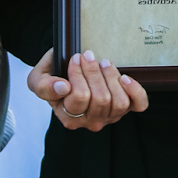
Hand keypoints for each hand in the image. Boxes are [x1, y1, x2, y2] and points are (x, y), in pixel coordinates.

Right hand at [28, 48, 148, 131]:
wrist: (68, 73)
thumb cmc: (53, 76)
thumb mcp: (38, 79)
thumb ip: (42, 85)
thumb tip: (62, 87)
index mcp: (68, 118)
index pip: (79, 98)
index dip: (78, 75)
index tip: (74, 59)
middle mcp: (90, 122)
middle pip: (100, 99)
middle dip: (93, 72)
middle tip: (87, 55)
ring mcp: (109, 116)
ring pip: (118, 101)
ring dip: (111, 76)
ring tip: (102, 62)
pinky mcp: (126, 108)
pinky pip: (139, 104)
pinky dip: (135, 90)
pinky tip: (125, 77)